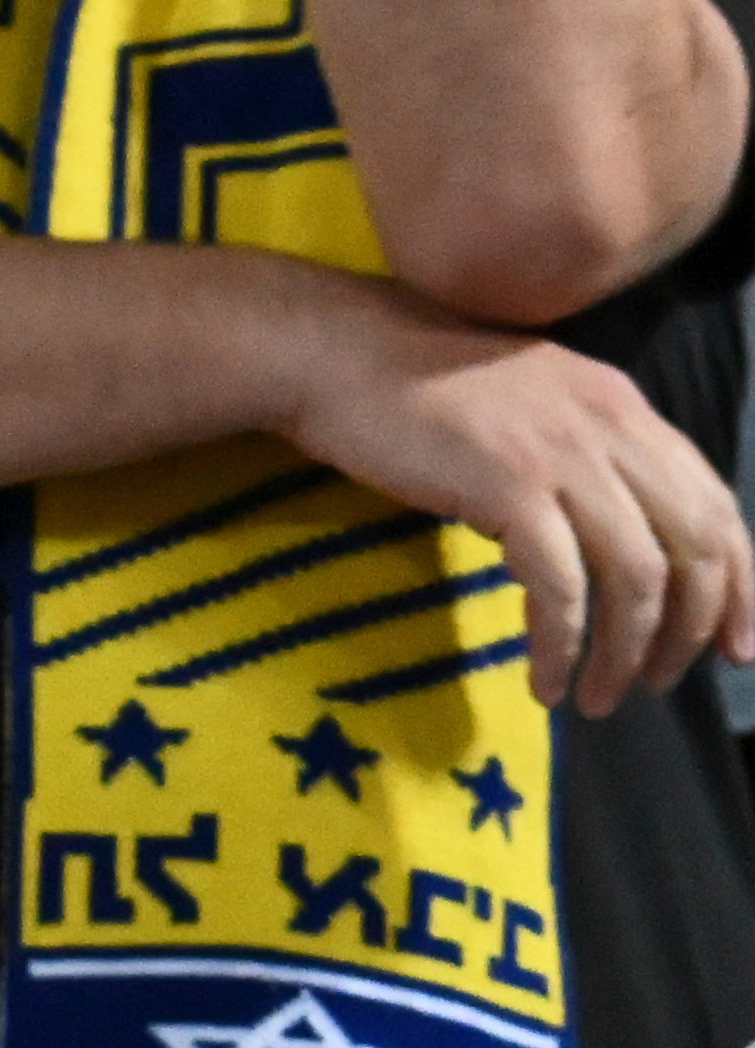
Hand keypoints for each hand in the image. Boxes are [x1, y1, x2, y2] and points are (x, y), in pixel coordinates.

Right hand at [270, 270, 752, 712]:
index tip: (736, 647)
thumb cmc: (414, 383)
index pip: (717, 505)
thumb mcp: (529, 405)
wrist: (333, 350)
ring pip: (638, 577)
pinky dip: (561, 645)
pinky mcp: (507, 486)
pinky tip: (543, 679)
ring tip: (598, 697)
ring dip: (627, 653)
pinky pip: (561, 588)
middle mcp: (611, 427)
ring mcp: (561, 455)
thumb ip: (580, 458)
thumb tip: (602, 542)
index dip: (742, 586)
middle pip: (697, 548)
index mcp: (624, 407)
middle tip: (661, 683)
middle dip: (691, 632)